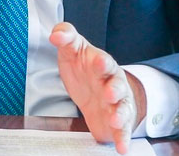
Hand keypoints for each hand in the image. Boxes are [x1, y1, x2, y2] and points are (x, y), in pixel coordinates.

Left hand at [50, 22, 146, 154]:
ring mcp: (117, 101)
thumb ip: (66, 38)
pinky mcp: (118, 121)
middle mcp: (112, 81)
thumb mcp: (73, 50)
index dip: (99, 60)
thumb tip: (55, 33)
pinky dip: (123, 138)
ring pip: (121, 106)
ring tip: (115, 119)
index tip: (96, 60)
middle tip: (109, 91)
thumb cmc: (85, 69)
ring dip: (119, 113)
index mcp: (100, 63)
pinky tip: (122, 147)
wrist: (102, 91)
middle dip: (114, 87)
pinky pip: (122, 130)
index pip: (100, 58)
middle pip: (115, 82)